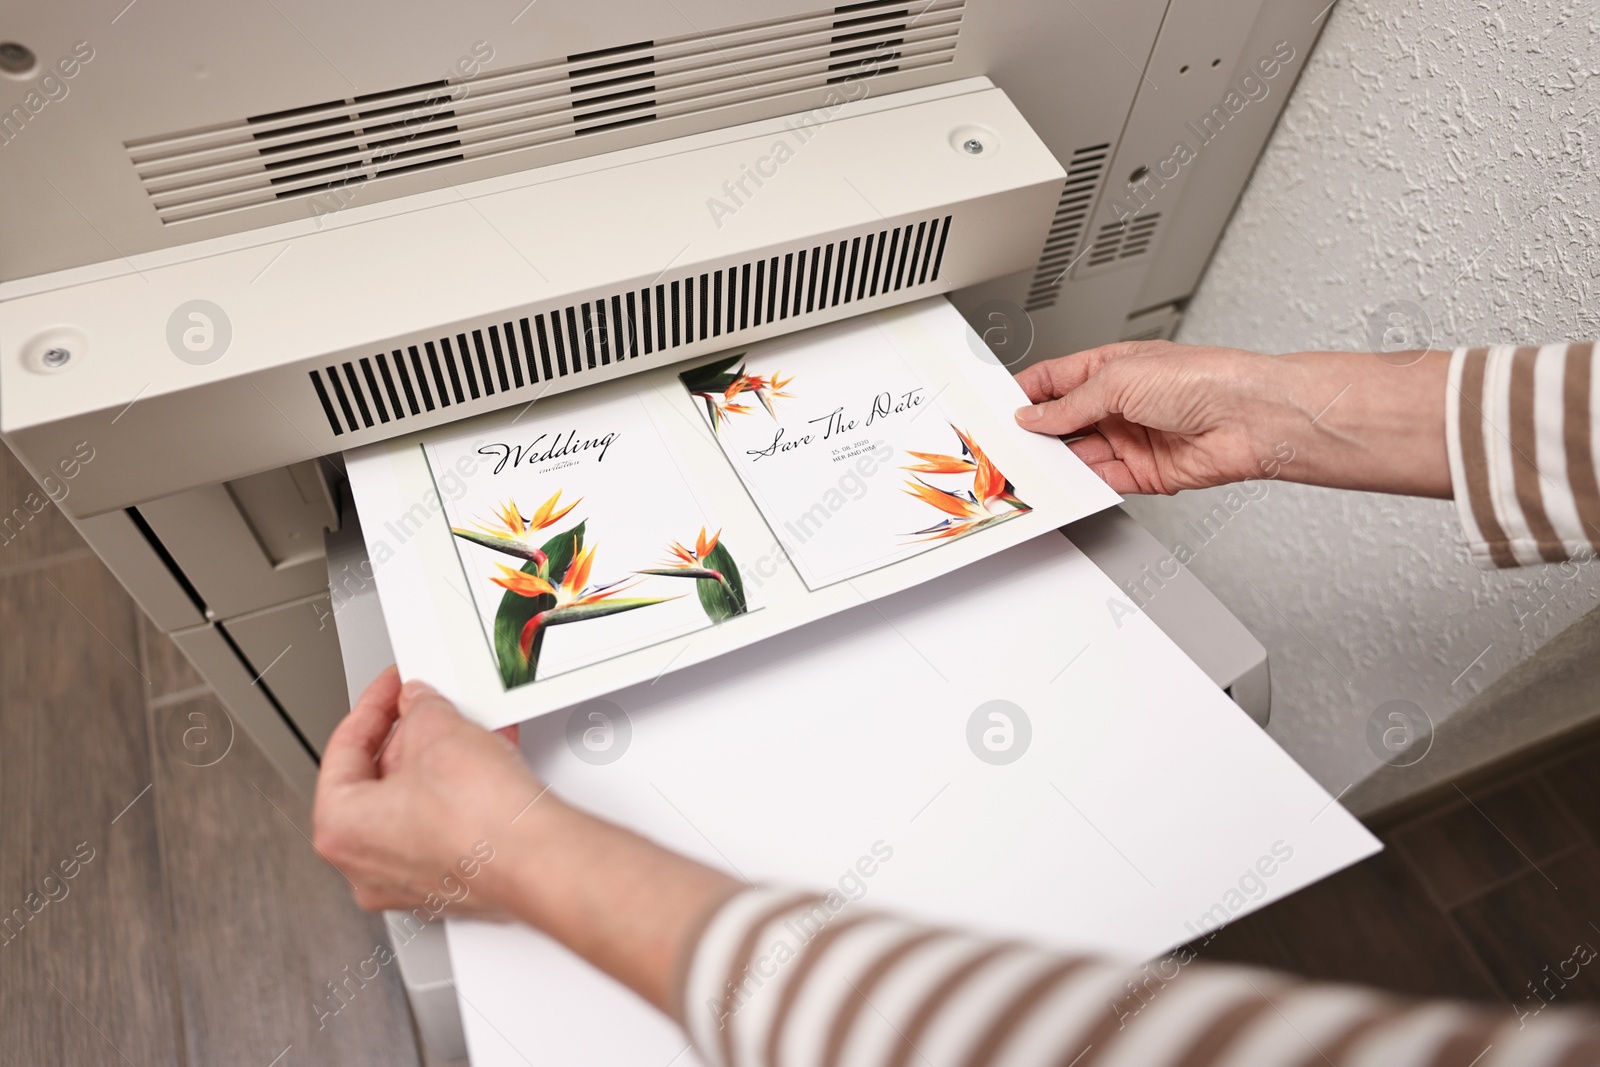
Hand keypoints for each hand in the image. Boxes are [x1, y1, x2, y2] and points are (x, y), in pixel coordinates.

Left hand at [312, 666, 540, 917]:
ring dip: (440, 763)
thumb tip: (418, 704)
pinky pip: (445, 826)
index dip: (373, 707)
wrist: (536, 860)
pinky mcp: (451, 883)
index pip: (344, 750)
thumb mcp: (438, 729)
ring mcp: (409, 880)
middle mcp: (366, 865)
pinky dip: (461, 793)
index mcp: (339, 829)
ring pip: (415, 804)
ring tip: (465, 730)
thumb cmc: (479, 820)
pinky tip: (486, 762)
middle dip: (410, 737)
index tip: (391, 689)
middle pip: (379, 781)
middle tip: (428, 707)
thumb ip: (418, 708)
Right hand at [1013, 339, 1452, 497]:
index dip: (1026, 393)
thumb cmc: (1205, 379)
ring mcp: (1130, 438)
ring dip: (1056, 460)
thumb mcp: (1119, 379)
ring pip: (1078, 454)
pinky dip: (1081, 483)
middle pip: (1063, 421)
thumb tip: (1036, 416)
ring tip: (1032, 465)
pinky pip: (1101, 481)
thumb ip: (1071, 403)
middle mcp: (1119, 403)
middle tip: (1008, 444)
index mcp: (1111, 368)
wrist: (1251, 418)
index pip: (1055, 380)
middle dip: (1036, 432)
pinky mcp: (1142, 473)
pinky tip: (1066, 481)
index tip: (999, 407)